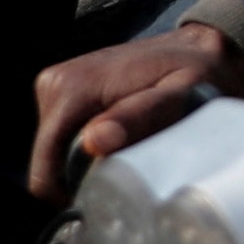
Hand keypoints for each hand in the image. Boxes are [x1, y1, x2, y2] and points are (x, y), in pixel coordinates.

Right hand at [30, 19, 243, 201]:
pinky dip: (87, 148)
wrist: (198, 47)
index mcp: (72, 89)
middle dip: (82, 178)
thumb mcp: (181, 95)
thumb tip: (94, 142)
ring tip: (130, 148)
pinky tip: (119, 138)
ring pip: (55, 154)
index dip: (73, 195)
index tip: (112, 196)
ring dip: (86, 163)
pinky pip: (64, 139)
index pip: (45, 171)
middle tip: (130, 169)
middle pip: (49, 164)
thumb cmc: (196, 72)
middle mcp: (55, 84)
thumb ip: (141, 117)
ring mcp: (55, 86)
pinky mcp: (63, 92)